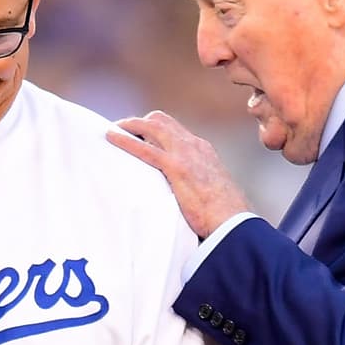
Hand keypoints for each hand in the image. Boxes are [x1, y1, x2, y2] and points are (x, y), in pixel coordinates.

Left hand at [107, 112, 248, 237]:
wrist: (234, 223)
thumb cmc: (224, 216)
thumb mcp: (211, 192)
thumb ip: (197, 185)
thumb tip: (186, 196)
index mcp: (202, 151)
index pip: (174, 130)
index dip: (154, 129)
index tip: (139, 136)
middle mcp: (193, 146)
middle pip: (161, 121)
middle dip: (139, 123)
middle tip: (121, 130)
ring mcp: (185, 154)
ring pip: (152, 126)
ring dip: (129, 125)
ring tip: (112, 130)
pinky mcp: (176, 168)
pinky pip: (145, 149)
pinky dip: (125, 140)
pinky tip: (111, 138)